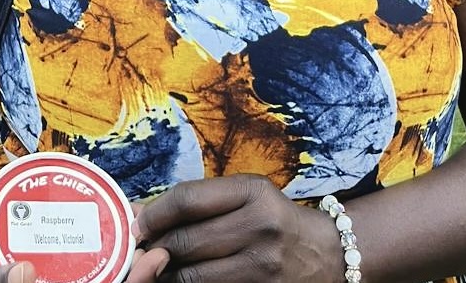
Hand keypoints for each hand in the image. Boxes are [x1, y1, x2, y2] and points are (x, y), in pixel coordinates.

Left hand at [133, 175, 340, 282]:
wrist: (328, 254)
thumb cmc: (274, 220)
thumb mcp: (245, 197)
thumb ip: (197, 202)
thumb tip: (137, 213)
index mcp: (253, 192)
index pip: (186, 200)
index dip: (153, 215)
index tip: (138, 226)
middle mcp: (260, 227)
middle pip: (184, 241)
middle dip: (156, 249)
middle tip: (145, 252)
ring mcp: (263, 266)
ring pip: (190, 276)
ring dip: (167, 275)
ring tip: (164, 269)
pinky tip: (185, 281)